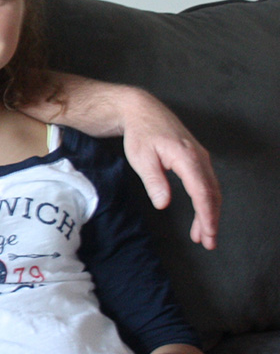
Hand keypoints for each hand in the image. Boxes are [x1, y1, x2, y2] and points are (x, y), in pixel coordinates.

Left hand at [121, 88, 220, 249]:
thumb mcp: (141, 158)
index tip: (207, 233)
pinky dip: (206, 202)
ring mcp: (200, 158)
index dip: (206, 215)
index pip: (202, 192)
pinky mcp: (196, 159)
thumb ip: (154, 181)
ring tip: (204, 236)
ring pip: (212, 190)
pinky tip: (200, 215)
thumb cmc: (140, 134)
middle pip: (212, 194)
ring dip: (210, 213)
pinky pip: (206, 184)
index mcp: (187, 158)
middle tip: (208, 242)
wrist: (142, 111)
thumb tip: (164, 203)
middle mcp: (200, 158)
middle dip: (211, 220)